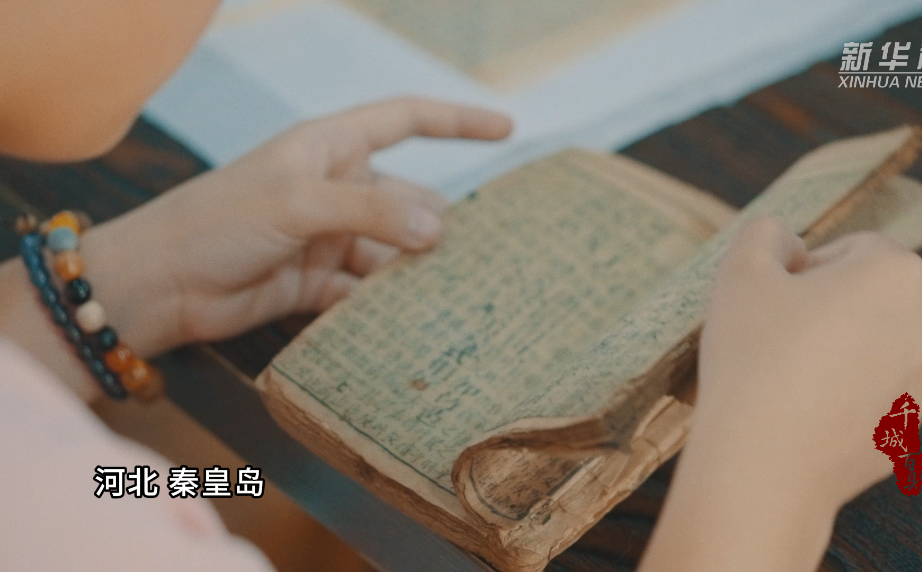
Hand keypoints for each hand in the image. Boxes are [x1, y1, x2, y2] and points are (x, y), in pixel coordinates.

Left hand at [81, 98, 511, 359]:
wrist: (160, 285)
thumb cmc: (218, 221)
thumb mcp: (298, 203)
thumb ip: (372, 210)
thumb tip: (439, 227)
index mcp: (330, 148)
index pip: (406, 120)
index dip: (458, 120)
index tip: (507, 129)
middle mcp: (336, 189)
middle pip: (408, 199)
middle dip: (437, 225)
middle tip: (473, 258)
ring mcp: (329, 238)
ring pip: (393, 252)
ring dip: (414, 274)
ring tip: (450, 297)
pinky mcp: (319, 284)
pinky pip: (367, 293)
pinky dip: (384, 307)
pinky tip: (408, 323)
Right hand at [640, 217, 921, 571]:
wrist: (763, 464)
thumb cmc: (752, 356)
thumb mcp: (739, 270)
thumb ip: (764, 233)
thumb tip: (787, 242)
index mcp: (896, 275)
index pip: (854, 248)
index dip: (804, 267)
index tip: (772, 300)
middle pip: (869, 298)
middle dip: (824, 308)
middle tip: (772, 336)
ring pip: (871, 348)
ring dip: (833, 351)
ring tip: (781, 377)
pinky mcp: (907, 431)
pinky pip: (870, 396)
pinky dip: (839, 396)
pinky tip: (796, 412)